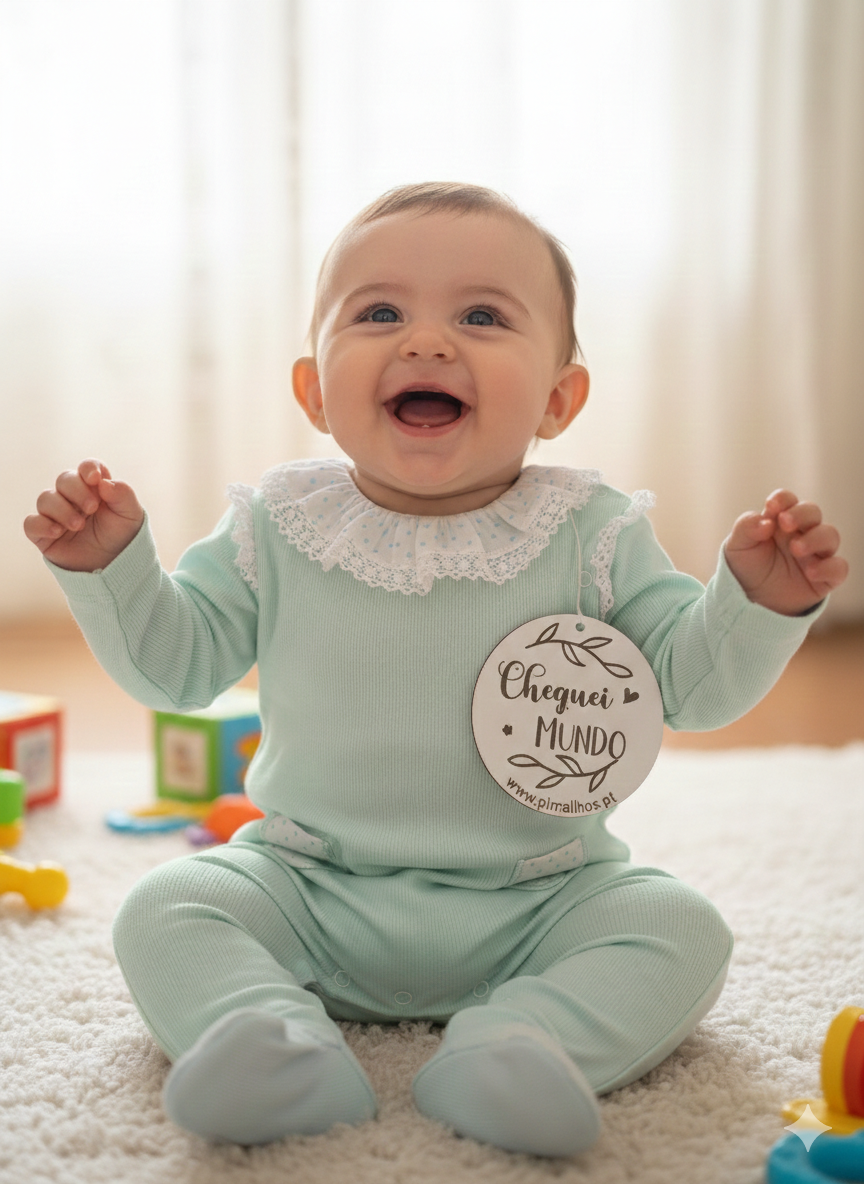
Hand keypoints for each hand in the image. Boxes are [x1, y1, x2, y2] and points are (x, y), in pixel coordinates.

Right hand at [24, 459, 144, 572]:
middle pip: (64, 479)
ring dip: (61, 509)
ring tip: (78, 525)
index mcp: (94, 488)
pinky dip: (42, 525)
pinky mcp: (44, 534)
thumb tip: (103, 482)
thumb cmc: (122, 537)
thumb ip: (122, 494)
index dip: (88, 468)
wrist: (115, 567)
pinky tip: (58, 532)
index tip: (94, 479)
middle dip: (76, 490)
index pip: (86, 468)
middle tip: (91, 508)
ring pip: (45, 499)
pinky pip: (31, 523)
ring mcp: (56, 515)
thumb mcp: (131, 515)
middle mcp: (72, 497)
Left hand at [724, 490, 847, 614]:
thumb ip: (746, 527)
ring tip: (796, 549)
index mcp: (779, 520)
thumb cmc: (746, 567)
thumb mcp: (737, 546)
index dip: (783, 500)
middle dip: (801, 514)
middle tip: (785, 523)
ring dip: (815, 539)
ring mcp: (815, 553)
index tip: (771, 506)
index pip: (787, 501)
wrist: (750, 600)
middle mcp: (801, 532)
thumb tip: (766, 522)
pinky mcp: (825, 576)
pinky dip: (829, 568)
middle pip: (812, 512)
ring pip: (830, 536)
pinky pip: (838, 568)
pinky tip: (810, 573)